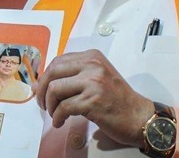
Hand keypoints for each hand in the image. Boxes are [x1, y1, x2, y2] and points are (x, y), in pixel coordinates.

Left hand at [32, 49, 153, 147]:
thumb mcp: (96, 79)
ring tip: (54, 114)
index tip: (42, 89)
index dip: (45, 76)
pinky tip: (60, 122)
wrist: (138, 115)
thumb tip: (39, 84)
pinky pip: (64, 108)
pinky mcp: (93, 101)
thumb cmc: (117, 99)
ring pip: (55, 89)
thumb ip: (72, 77)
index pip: (58, 61)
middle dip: (42, 90)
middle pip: (53, 72)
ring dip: (50, 105)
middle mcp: (93, 65)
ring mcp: (93, 83)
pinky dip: (57, 117)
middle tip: (43, 104)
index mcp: (92, 57)